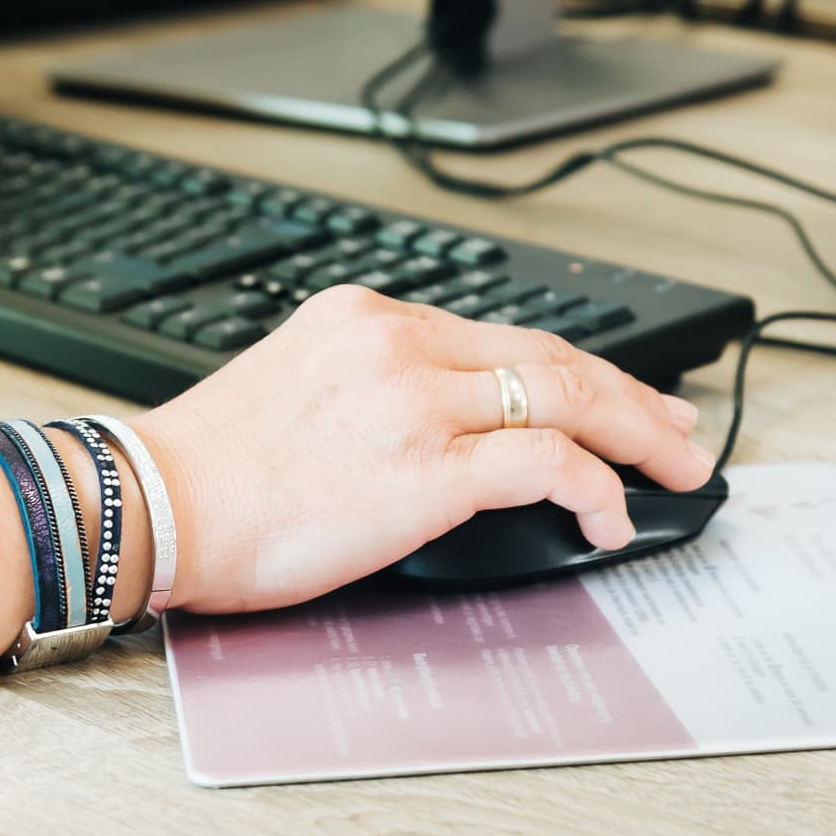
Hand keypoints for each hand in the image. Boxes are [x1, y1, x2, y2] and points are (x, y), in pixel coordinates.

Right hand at [130, 286, 715, 612]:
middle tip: (681, 429)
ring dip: (638, 438)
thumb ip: (372, 390)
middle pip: (552, 356)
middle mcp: (399, 342)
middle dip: (633, 396)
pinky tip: (610, 519)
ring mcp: (417, 400)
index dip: (579, 367)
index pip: (504, 334)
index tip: (621, 394)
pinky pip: (547, 464)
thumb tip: (440, 435)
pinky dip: (596, 489)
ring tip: (676, 472)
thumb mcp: (298, 390)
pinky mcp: (427, 466)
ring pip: (567, 398)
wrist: (154, 506)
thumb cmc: (210, 476)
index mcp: (367, 317)